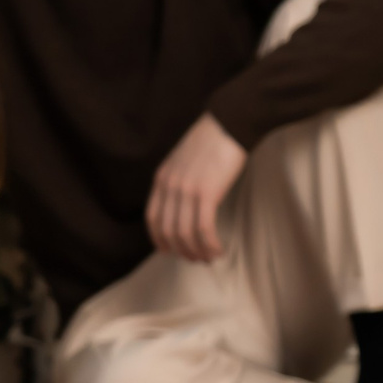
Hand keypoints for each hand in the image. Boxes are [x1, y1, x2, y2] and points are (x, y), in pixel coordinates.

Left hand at [146, 113, 246, 263]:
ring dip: (197, 251)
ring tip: (210, 257)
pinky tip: (218, 249)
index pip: (152, 218)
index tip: (169, 251)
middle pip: (168, 231)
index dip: (159, 239)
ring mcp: (186, 190)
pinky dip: (209, 244)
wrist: (229, 123)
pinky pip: (203, 229)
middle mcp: (169, 186)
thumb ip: (178, 182)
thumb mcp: (183, 161)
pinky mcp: (206, 193)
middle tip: (197, 259)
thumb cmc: (212, 142)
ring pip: (185, 234)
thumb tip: (182, 208)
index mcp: (161, 178)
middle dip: (182, 250)